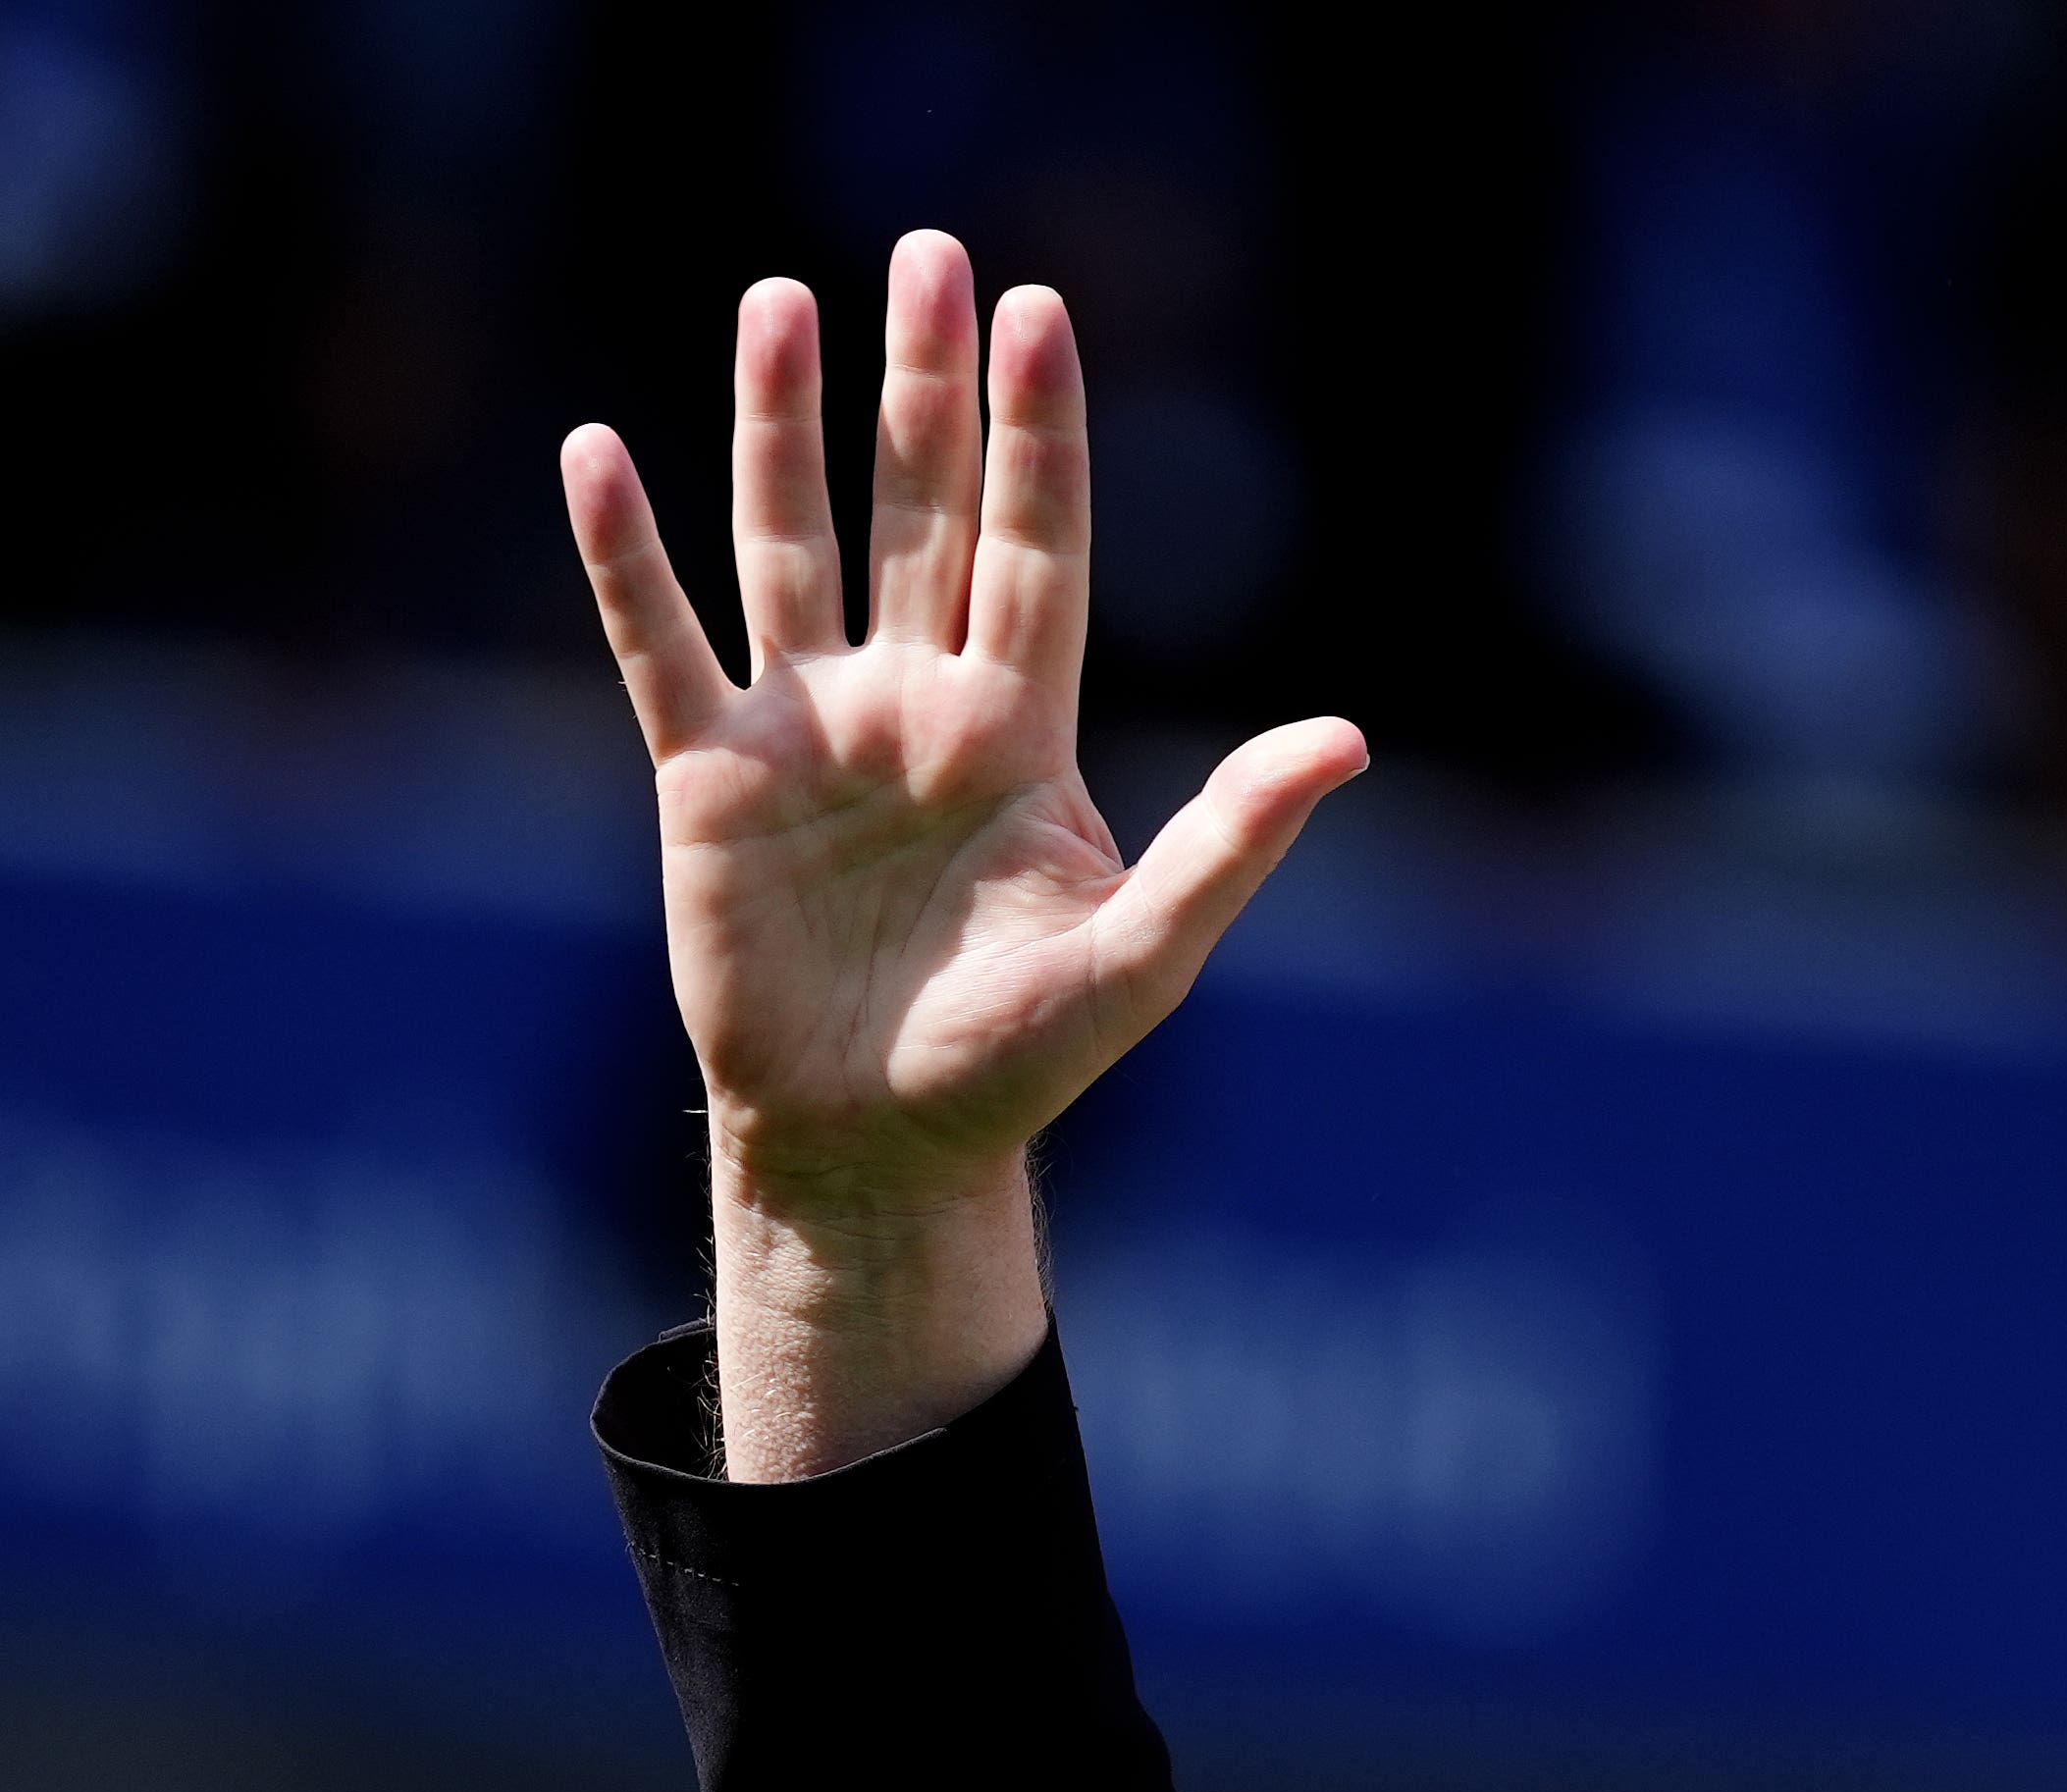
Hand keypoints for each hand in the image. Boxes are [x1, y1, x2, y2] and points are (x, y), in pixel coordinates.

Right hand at [562, 233, 1364, 1475]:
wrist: (880, 1146)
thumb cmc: (1021, 1061)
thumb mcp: (1145, 953)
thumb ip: (1234, 839)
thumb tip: (1350, 738)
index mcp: (1023, 733)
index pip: (1039, 548)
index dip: (1040, 434)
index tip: (1042, 310)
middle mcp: (917, 706)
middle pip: (925, 512)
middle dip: (926, 388)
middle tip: (929, 253)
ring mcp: (810, 733)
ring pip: (795, 544)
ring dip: (781, 426)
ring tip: (781, 298)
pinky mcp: (710, 781)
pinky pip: (660, 644)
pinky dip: (626, 555)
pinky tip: (599, 451)